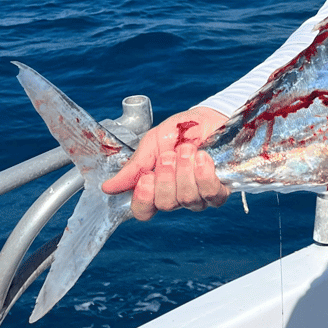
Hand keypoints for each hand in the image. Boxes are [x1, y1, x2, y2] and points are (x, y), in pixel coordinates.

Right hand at [102, 106, 230, 220]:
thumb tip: (108, 187)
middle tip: (170, 155)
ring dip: (185, 171)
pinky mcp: (220, 189)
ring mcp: (199, 196)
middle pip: (165, 204)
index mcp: (156, 188)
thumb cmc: (182, 129)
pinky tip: (203, 158)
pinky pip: (211, 194)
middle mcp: (177, 196)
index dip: (143, 199)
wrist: (211, 116)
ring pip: (187, 199)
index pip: (143, 211)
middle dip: (167, 176)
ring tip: (187, 150)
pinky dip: (204, 175)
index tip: (147, 177)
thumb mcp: (153, 142)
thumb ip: (135, 165)